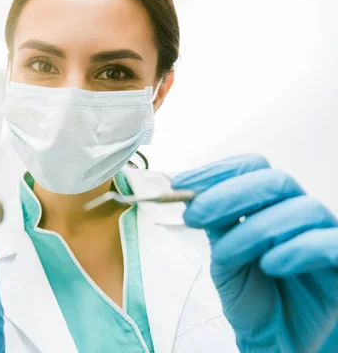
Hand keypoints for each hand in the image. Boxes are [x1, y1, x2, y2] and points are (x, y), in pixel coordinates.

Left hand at [171, 154, 337, 352]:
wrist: (277, 342)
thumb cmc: (255, 300)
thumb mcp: (225, 260)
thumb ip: (216, 225)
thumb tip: (190, 193)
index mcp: (269, 207)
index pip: (251, 169)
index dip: (216, 172)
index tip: (180, 186)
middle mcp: (298, 215)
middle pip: (275, 181)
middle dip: (228, 195)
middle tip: (194, 216)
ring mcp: (323, 237)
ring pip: (302, 209)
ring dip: (255, 230)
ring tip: (227, 256)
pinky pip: (330, 243)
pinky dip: (297, 249)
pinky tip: (271, 265)